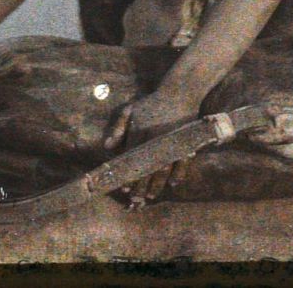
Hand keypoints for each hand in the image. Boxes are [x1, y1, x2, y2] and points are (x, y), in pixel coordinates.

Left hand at [103, 87, 201, 204]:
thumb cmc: (152, 102)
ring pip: (164, 169)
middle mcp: (155, 139)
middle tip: (135, 200)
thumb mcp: (131, 110)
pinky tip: (173, 184)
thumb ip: (118, 128)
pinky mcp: (185, 142)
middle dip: (141, 187)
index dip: (128, 176)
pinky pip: (183, 162)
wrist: (180, 91)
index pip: (132, 160)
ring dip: (157, 185)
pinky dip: (178, 174)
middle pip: (147, 169)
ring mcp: (171, 141)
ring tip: (150, 196)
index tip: (124, 189)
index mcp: (140, 132)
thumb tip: (107, 147)